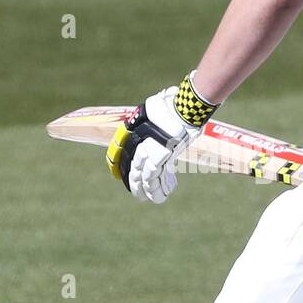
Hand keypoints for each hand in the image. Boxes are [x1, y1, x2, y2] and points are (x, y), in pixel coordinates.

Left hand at [106, 74, 219, 203]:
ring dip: (146, 189)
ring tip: (146, 199)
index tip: (119, 175)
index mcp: (133, 130)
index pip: (122, 152)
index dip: (120, 165)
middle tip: (137, 194)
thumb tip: (155, 125)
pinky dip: (159, 188)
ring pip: (144, 176)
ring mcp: (150, 150)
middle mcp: (139, 142)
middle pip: (133, 167)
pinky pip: (157, 177)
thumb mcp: (155, 109)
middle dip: (135, 182)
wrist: (184, 106)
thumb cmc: (172, 104)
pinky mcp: (162, 157)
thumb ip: (152, 120)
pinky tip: (159, 197)